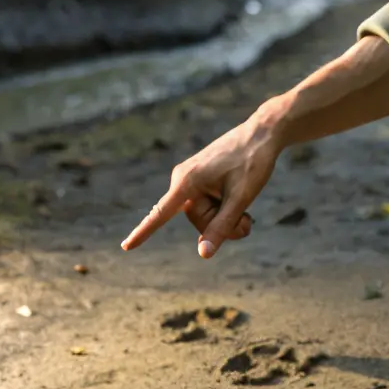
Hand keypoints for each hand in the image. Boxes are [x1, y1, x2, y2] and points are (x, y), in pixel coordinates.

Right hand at [121, 110, 282, 258]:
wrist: (262, 133)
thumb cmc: (253, 163)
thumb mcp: (240, 199)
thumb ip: (221, 227)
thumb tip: (203, 255)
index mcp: (187, 181)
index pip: (161, 214)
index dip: (144, 232)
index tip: (126, 246)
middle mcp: (183, 179)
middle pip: (197, 222)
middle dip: (222, 226)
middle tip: (248, 219)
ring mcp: (190, 179)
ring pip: (205, 216)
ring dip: (226, 218)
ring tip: (247, 208)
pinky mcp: (199, 179)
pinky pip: (208, 205)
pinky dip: (224, 208)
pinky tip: (239, 196)